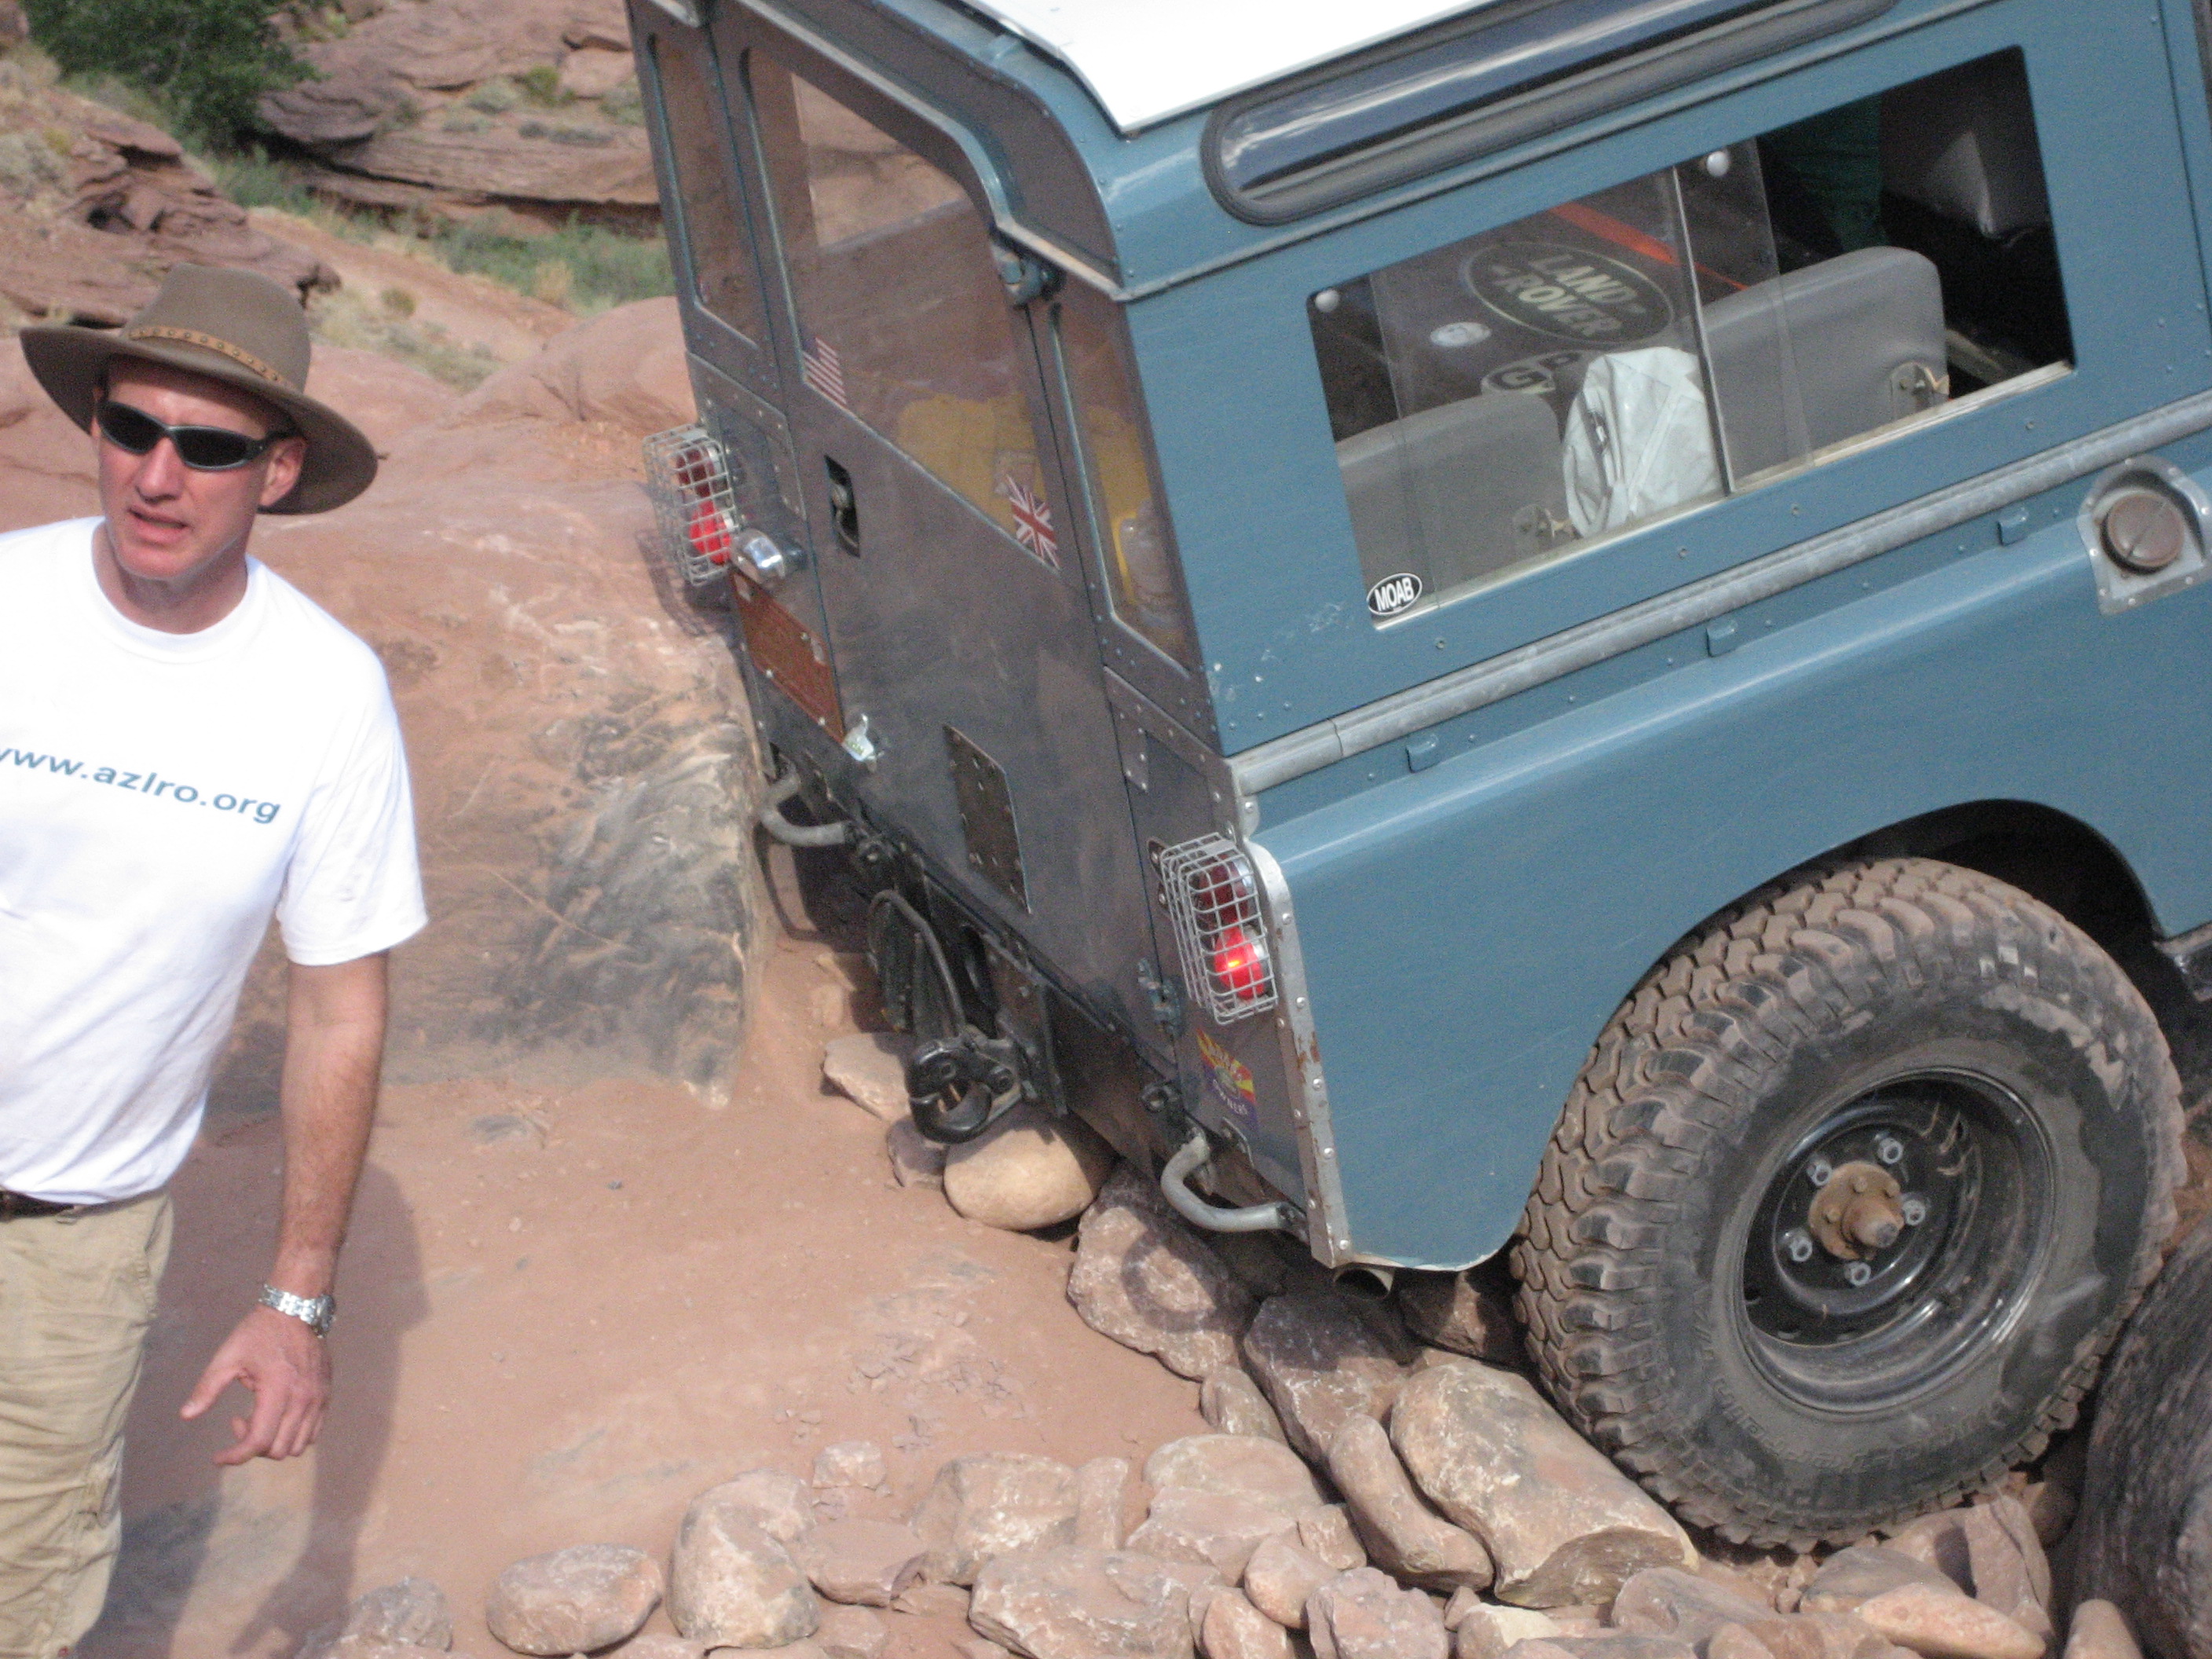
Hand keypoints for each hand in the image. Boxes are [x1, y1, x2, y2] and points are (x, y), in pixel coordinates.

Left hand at [180, 1304, 331, 1464]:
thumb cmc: (259, 1332)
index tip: (217, 1457)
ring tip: (259, 1419)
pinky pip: (313, 1432)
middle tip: (239, 1423)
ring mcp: (318, 1398)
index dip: (235, 1456)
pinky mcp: (325, 1395)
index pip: (259, 1442)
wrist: (297, 1308)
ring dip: (273, 1442)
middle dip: (252, 1447)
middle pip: (278, 1450)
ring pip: (297, 1446)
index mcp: (277, 1390)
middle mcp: (303, 1399)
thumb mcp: (227, 1357)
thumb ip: (206, 1388)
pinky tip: (277, 1415)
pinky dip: (292, 1435)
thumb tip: (185, 1416)